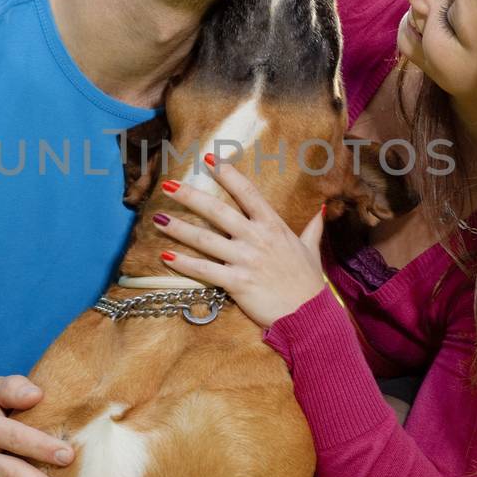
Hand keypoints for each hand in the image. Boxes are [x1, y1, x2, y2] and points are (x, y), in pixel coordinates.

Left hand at [153, 158, 326, 328]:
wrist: (308, 316)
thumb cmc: (308, 283)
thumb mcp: (312, 249)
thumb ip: (312, 227)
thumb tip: (320, 208)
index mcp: (274, 226)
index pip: (248, 193)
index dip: (228, 174)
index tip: (209, 159)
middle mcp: (257, 238)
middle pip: (218, 211)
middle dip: (191, 196)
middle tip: (167, 185)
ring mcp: (245, 260)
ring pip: (205, 239)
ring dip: (178, 228)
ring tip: (156, 218)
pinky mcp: (236, 283)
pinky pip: (204, 270)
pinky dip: (184, 263)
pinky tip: (165, 256)